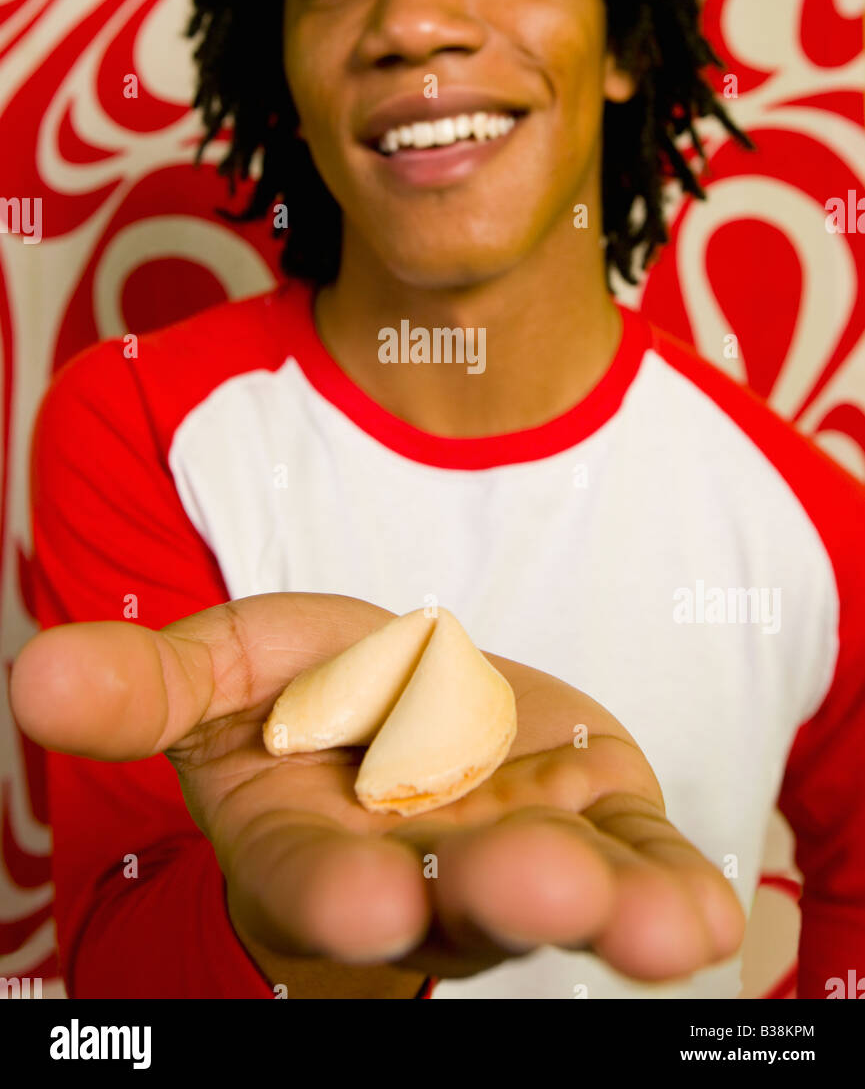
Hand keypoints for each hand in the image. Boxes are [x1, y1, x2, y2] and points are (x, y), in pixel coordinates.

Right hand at [10, 593, 744, 983]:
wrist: (413, 697)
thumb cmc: (308, 693)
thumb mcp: (222, 667)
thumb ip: (147, 685)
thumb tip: (33, 675)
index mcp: (306, 842)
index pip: (310, 880)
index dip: (334, 890)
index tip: (366, 894)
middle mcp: (415, 871)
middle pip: (451, 901)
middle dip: (492, 897)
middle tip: (535, 888)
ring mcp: (513, 852)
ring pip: (560, 891)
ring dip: (609, 906)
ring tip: (653, 920)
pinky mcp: (594, 822)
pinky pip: (636, 864)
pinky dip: (668, 887)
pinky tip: (698, 908)